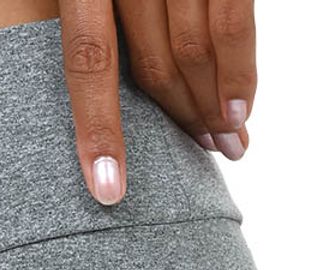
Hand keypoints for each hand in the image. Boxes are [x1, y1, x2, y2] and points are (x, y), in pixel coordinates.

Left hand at [58, 0, 255, 204]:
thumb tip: (109, 99)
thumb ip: (101, 28)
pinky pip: (231, 22)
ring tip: (227, 146)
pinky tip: (240, 111)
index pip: (87, 59)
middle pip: (151, 65)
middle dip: (180, 120)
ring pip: (194, 52)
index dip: (99, 128)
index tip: (107, 190)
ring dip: (211, 108)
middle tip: (203, 156)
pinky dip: (239, 73)